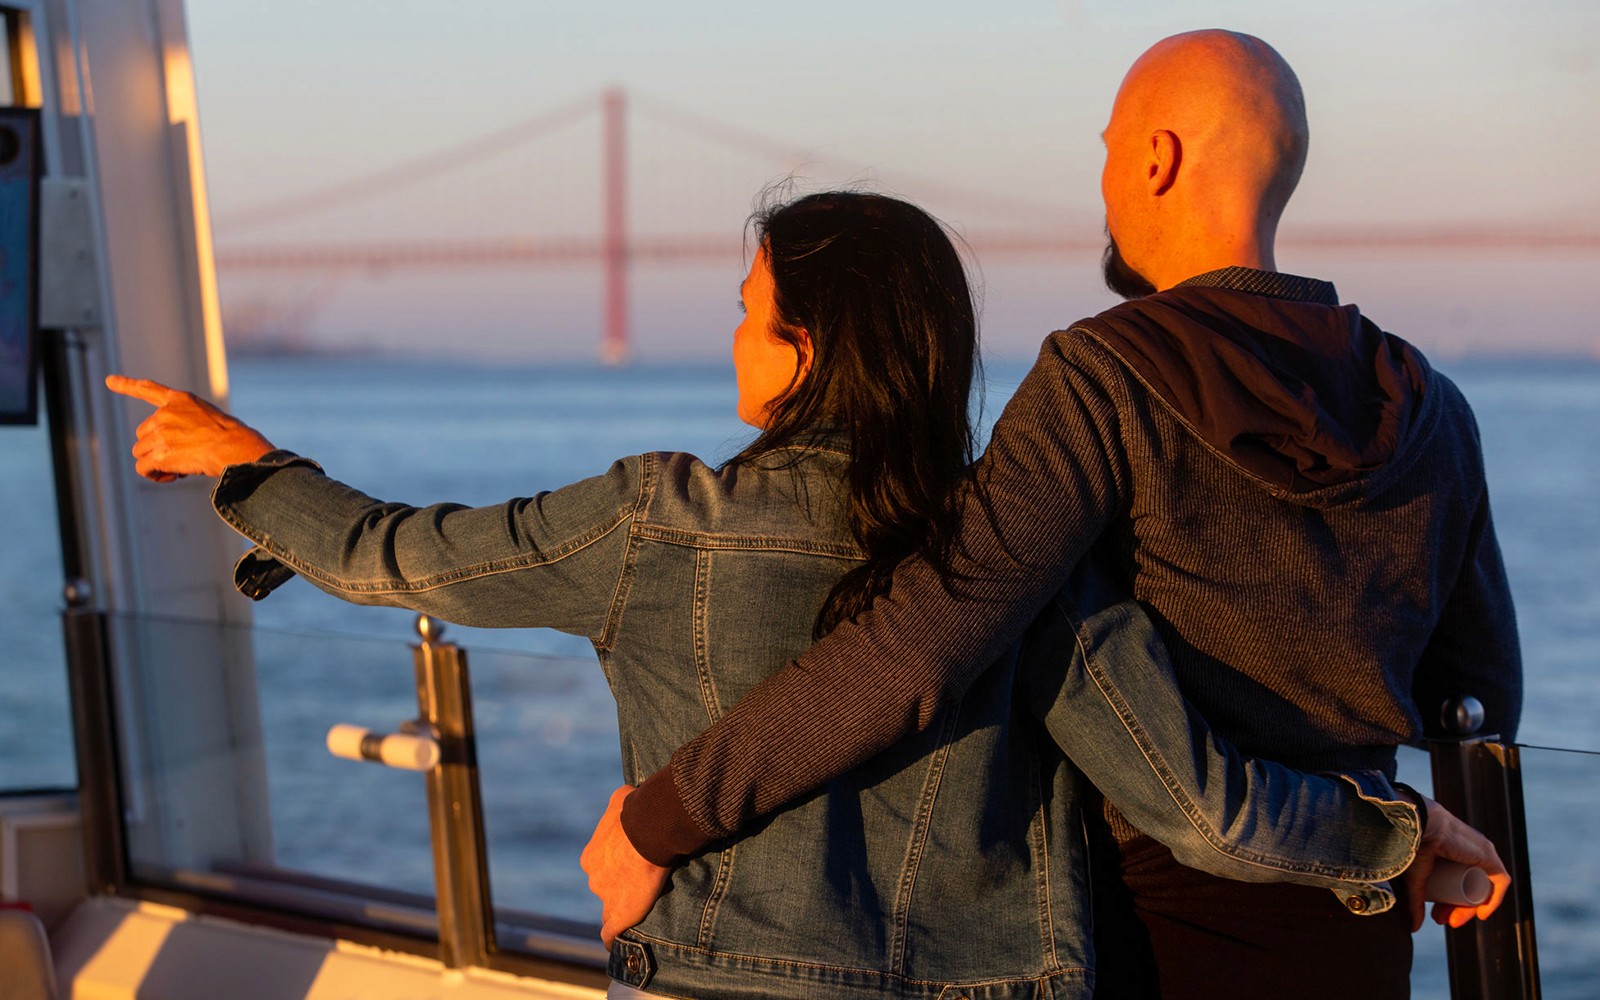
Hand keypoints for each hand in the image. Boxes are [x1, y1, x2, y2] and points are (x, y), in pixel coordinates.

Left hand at [106, 375, 274, 480]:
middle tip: (182, 457)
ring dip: (157, 463)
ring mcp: (160, 433)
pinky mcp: (159, 453)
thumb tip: (179, 449)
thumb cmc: (234, 438)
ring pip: (142, 452)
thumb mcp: (211, 419)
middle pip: (144, 434)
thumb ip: (189, 424)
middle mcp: (165, 413)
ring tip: (181, 468)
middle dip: (157, 447)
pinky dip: (153, 475)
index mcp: (181, 400)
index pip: (149, 389)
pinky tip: (172, 476)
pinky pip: (143, 468)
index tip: (109, 381)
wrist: (236, 448)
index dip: (127, 385)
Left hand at [580, 785, 670, 947]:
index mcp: (591, 856)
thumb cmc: (636, 810)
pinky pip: (610, 933)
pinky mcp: (619, 915)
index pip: (601, 868)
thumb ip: (619, 805)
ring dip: (623, 906)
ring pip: (610, 908)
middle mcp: (593, 878)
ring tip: (643, 905)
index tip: (630, 866)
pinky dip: (612, 938)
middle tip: (642, 882)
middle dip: (619, 887)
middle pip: (605, 888)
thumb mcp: (621, 798)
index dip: (616, 868)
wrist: (648, 828)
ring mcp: (604, 897)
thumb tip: (625, 798)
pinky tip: (615, 943)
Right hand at [1397, 794, 1511, 931]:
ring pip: (1481, 885)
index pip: (1455, 882)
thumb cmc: (1408, 844)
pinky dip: (1494, 898)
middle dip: (1457, 908)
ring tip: (1455, 920)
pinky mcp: (1488, 853)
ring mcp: (1479, 851)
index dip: (1448, 904)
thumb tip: (1413, 928)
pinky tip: (1482, 913)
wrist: (1414, 824)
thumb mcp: (1413, 879)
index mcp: (1448, 850)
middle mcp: (1466, 849)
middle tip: (1445, 921)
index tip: (1437, 916)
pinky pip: (1499, 880)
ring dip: (1470, 907)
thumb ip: (1414, 902)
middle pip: (1469, 886)